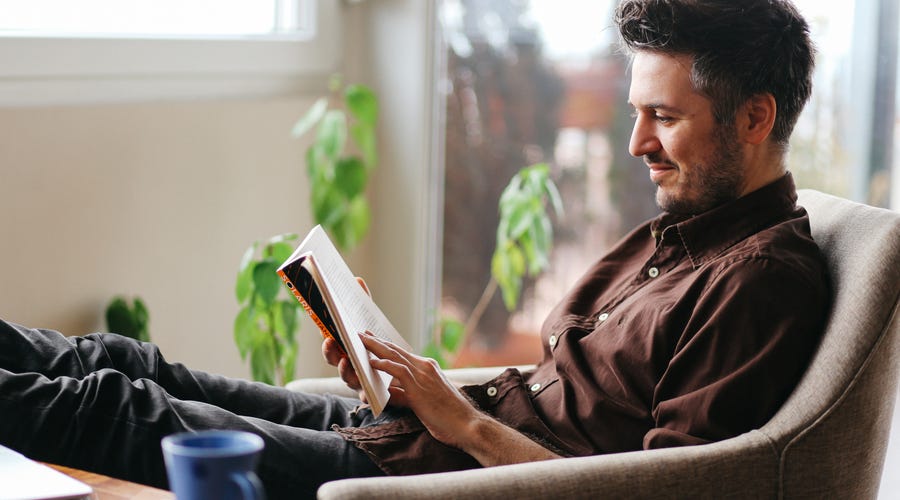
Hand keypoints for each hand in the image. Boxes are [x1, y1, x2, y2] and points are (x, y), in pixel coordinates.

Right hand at [321, 277, 370, 399]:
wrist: (395, 374)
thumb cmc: (376, 346)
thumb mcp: (370, 323)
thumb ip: (363, 302)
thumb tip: (358, 279)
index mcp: (344, 348)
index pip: (330, 342)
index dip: (326, 338)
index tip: (326, 331)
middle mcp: (347, 365)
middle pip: (333, 360)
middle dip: (330, 352)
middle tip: (330, 341)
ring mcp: (357, 380)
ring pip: (346, 378)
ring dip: (344, 371)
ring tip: (346, 361)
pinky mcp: (370, 394)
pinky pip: (365, 398)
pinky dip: (365, 397)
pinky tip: (368, 397)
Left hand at [359, 332, 481, 448]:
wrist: (468, 425)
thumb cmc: (449, 417)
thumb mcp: (425, 402)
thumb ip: (407, 394)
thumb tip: (390, 394)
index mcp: (428, 368)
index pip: (402, 353)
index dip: (385, 346)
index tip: (372, 339)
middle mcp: (425, 367)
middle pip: (396, 350)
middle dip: (376, 341)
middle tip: (360, 334)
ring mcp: (423, 376)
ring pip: (395, 356)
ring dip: (375, 347)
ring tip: (360, 341)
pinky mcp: (419, 388)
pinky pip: (398, 371)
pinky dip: (384, 364)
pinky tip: (371, 361)